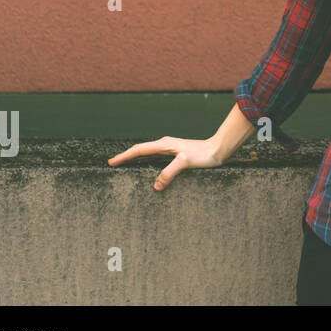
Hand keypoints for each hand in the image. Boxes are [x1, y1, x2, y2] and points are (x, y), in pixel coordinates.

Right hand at [107, 136, 222, 190]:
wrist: (219, 150)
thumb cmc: (204, 155)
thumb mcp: (185, 162)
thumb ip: (169, 172)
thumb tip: (156, 186)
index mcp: (164, 145)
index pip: (138, 150)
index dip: (124, 156)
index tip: (111, 162)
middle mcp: (165, 145)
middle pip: (140, 151)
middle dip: (126, 157)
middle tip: (112, 164)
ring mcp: (170, 149)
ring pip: (147, 154)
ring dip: (135, 160)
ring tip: (124, 167)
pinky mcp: (176, 155)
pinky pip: (156, 158)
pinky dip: (146, 163)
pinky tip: (145, 168)